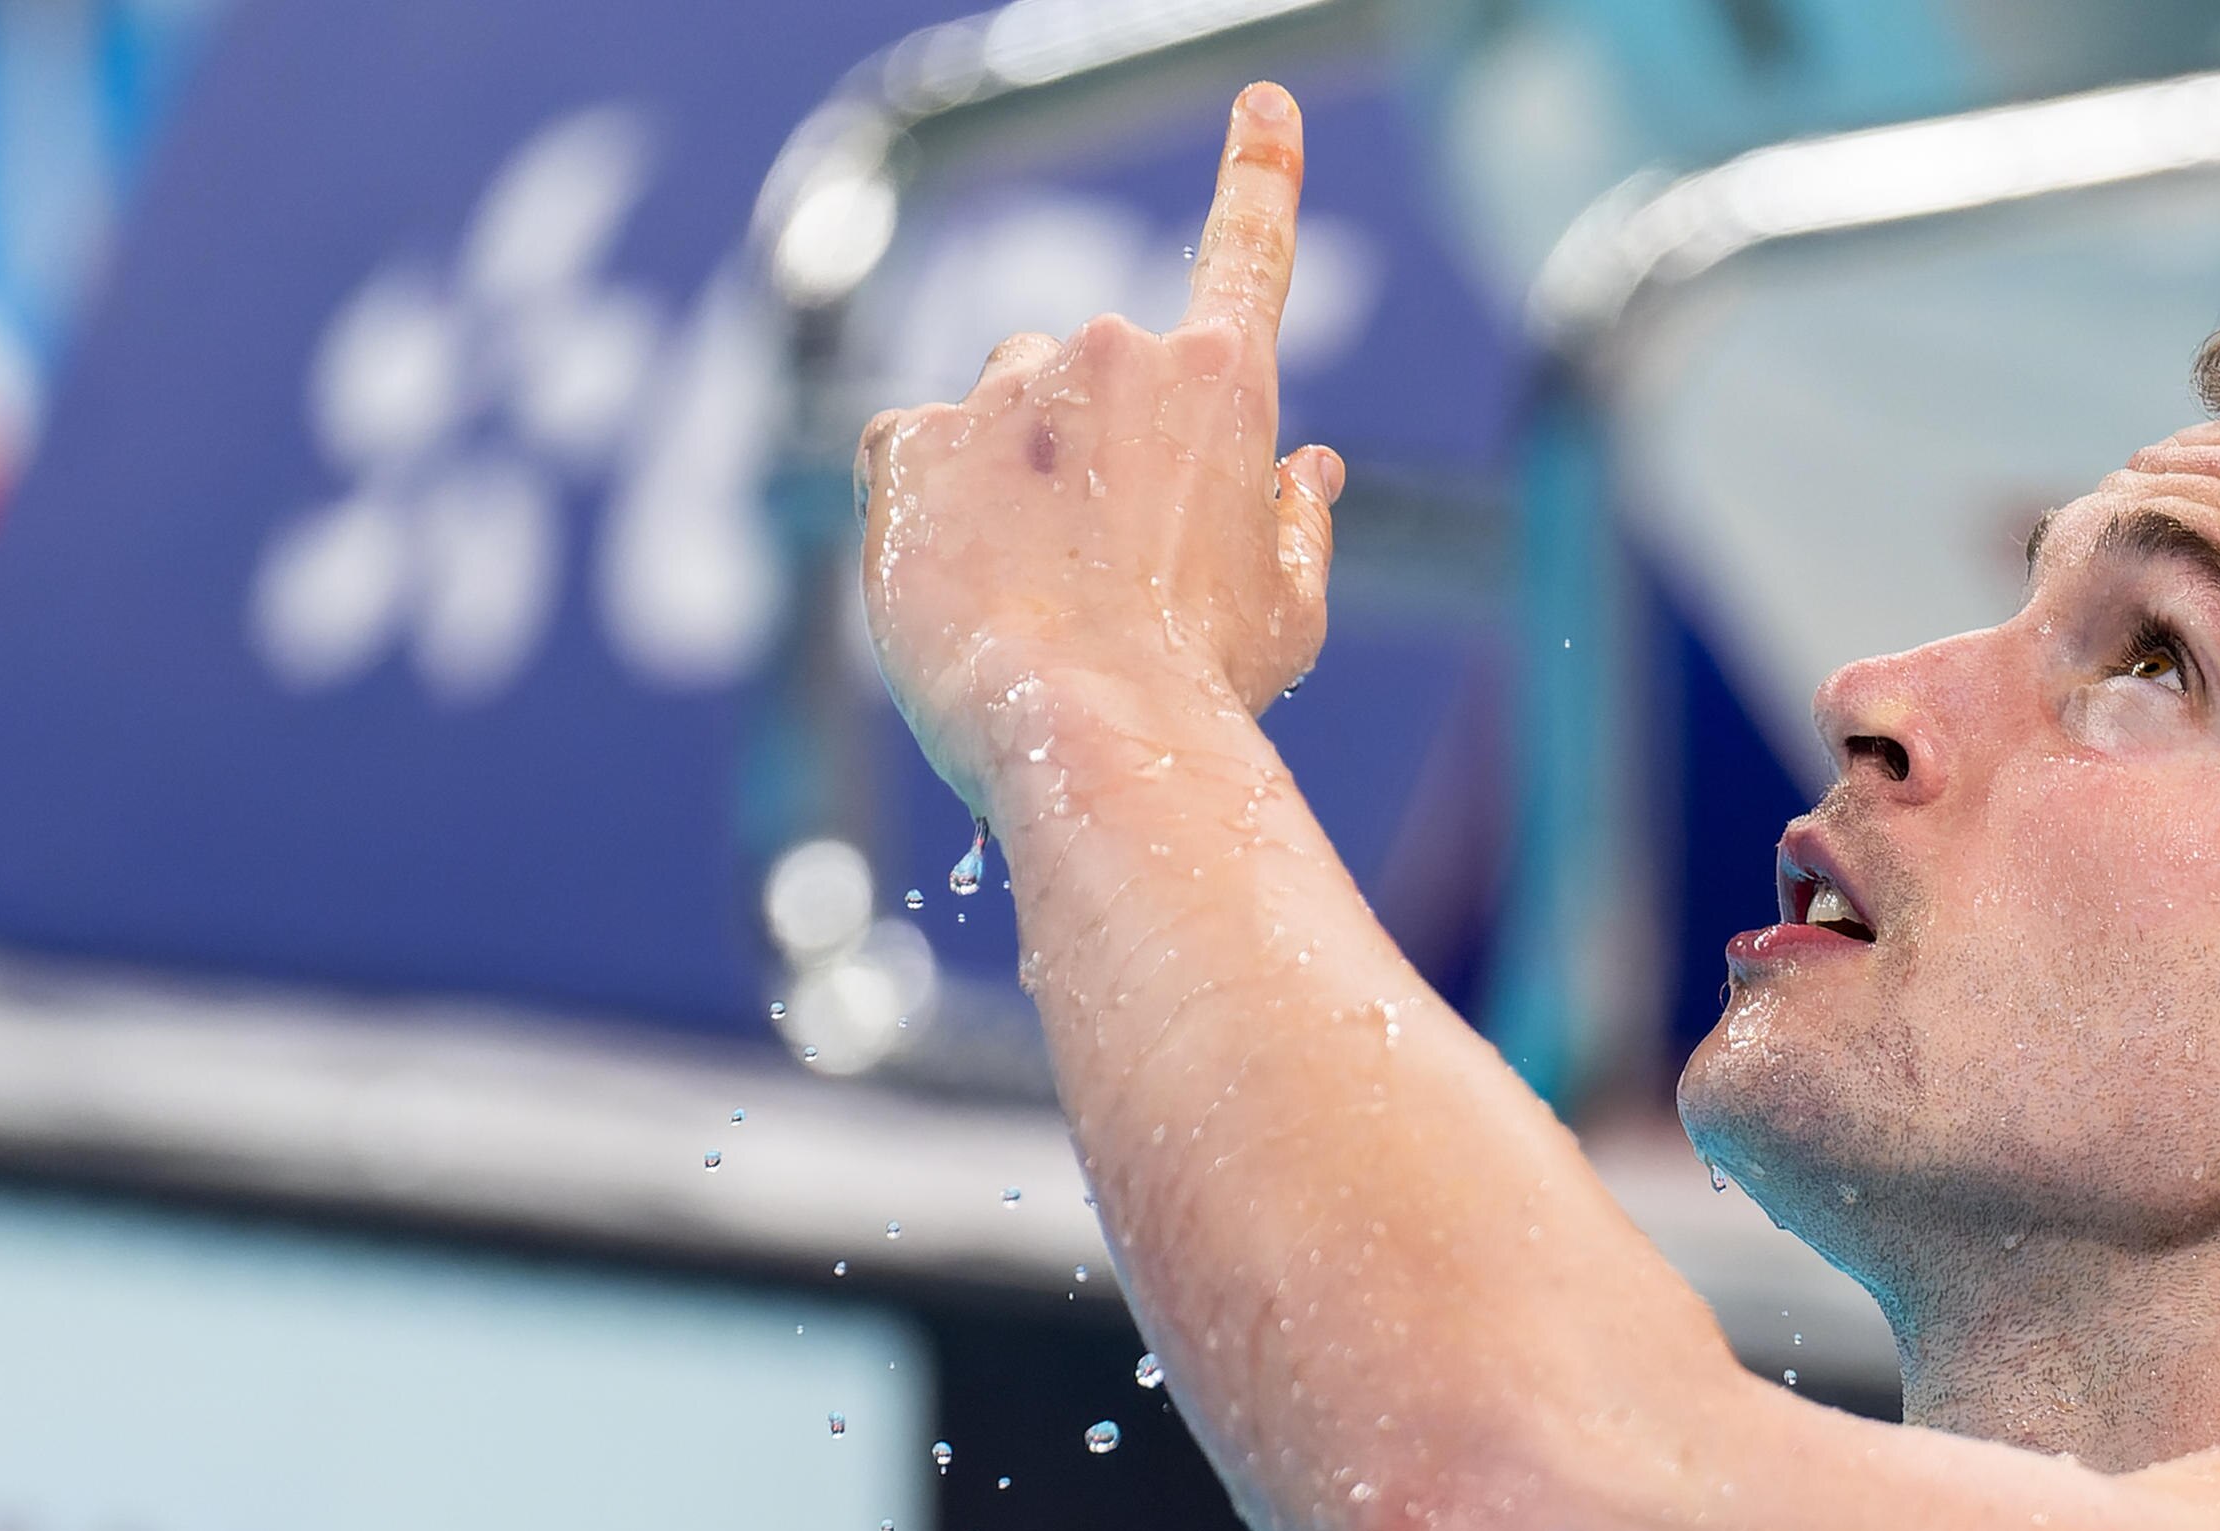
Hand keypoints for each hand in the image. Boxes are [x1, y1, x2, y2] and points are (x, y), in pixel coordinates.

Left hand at [857, 83, 1345, 811]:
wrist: (1091, 736)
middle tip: (1099, 571)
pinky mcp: (912, 438)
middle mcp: (1111, 352)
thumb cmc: (1203, 690)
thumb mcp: (1287, 613)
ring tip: (1028, 595)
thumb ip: (1298, 525)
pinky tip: (958, 586)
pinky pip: (912, 452)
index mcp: (1221, 383)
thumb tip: (1307, 472)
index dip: (1262, 171)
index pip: (1249, 248)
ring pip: (1001, 409)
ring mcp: (1005, 391)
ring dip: (1009, 477)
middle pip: (1095, 369)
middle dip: (1091, 447)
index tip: (1267, 105)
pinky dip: (928, 507)